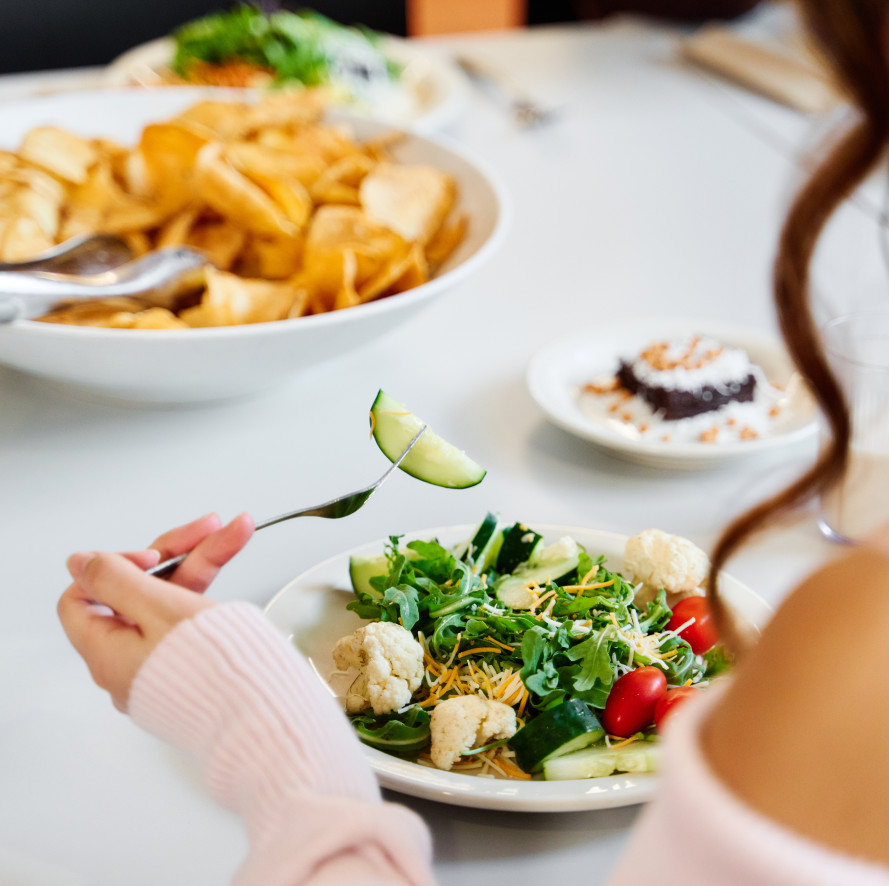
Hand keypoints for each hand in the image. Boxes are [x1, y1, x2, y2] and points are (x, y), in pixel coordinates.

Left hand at [57, 512, 253, 710]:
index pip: (84, 596)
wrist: (259, 718)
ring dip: (204, 564)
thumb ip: (116, 579)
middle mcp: (128, 664)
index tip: (153, 556)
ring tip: (238, 533)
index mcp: (107, 652)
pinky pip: (189, 623)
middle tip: (214, 527)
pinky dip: (209, 594)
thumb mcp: (158, 608)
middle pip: (139, 591)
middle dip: (179, 553)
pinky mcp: (189, 671)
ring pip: (171, 602)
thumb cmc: (210, 670)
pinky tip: (232, 571)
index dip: (115, 566)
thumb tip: (79, 563)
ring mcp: (160, 668)